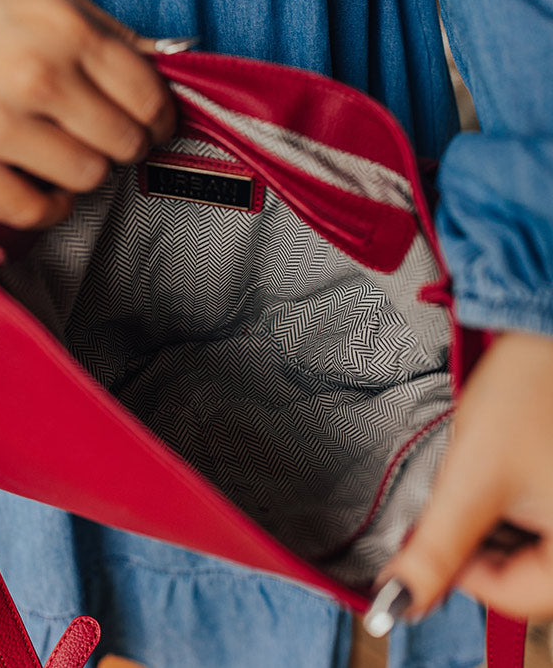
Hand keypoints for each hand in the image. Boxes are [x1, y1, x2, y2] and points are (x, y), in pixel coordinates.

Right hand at [0, 0, 175, 227]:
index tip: (151, 124)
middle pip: (125, 143)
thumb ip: (111, 34)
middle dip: (123, 144)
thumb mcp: (45, 1)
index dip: (159, 119)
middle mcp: (34, 74)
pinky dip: (47, 205)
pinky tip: (38, 180)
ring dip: (83, 171)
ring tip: (61, 150)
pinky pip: (38, 210)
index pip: (150, 97)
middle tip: (102, 136)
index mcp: (64, 27)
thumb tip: (173, 62)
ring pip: (89, 177)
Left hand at [380, 331, 552, 619]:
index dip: (463, 576)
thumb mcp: (473, 479)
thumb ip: (436, 550)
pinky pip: (541, 513)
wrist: (545, 330)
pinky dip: (511, 502)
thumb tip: (397, 603)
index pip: (519, 598)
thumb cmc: (525, 396)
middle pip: (527, 572)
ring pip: (532, 542)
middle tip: (452, 502)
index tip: (430, 538)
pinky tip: (497, 467)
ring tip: (480, 476)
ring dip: (495, 523)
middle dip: (479, 546)